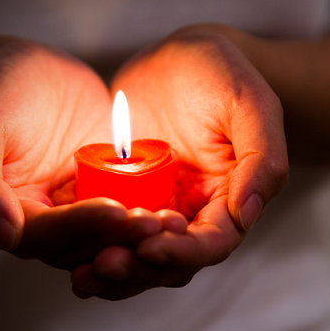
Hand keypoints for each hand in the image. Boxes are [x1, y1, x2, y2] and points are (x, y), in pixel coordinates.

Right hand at [0, 37, 172, 269]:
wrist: (29, 73)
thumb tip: (2, 235)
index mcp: (9, 218)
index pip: (46, 236)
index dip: (81, 226)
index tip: (117, 210)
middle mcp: (46, 226)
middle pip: (85, 247)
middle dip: (121, 238)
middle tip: (158, 224)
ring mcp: (80, 213)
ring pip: (113, 239)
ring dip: (142, 237)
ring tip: (174, 224)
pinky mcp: (108, 196)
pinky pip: (131, 215)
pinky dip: (152, 218)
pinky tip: (178, 213)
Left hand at [71, 26, 288, 298]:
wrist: (182, 58)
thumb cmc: (224, 76)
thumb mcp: (252, 106)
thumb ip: (262, 159)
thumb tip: (247, 213)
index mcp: (229, 201)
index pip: (211, 244)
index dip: (183, 253)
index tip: (150, 248)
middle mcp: (194, 214)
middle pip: (170, 262)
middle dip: (140, 269)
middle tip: (106, 263)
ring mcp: (157, 207)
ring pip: (137, 255)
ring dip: (113, 269)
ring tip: (83, 273)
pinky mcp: (125, 196)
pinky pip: (108, 229)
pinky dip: (91, 244)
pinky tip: (67, 249)